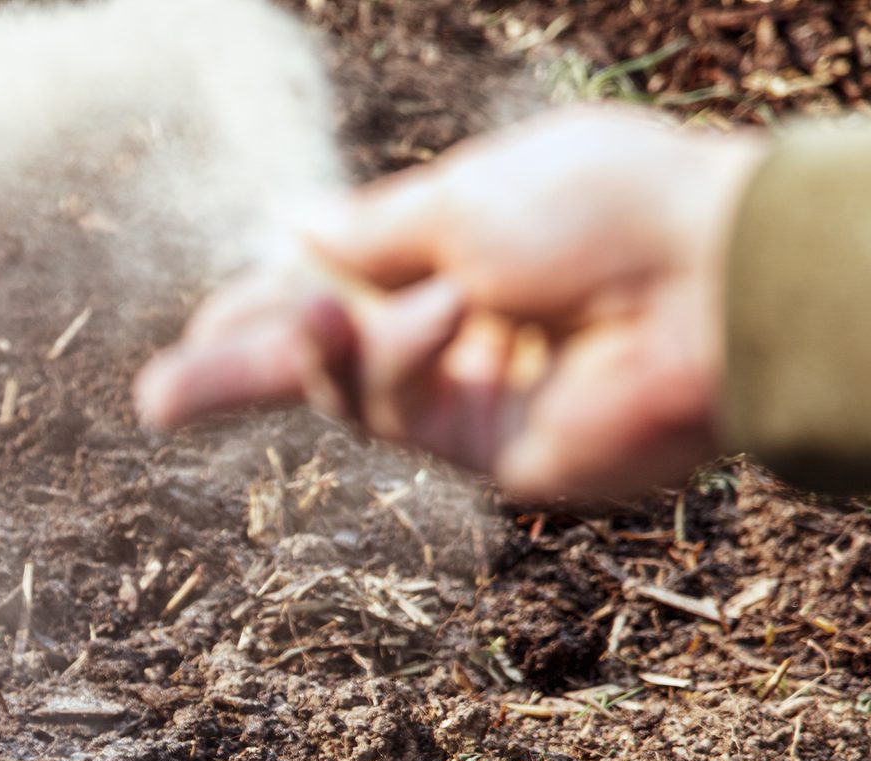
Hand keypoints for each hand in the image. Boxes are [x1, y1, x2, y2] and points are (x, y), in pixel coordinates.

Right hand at [135, 107, 768, 503]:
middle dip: (235, 376)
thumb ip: (365, 232)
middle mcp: (452, 328)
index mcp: (451, 249)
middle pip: (318, 361)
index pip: (333, 284)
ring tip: (263, 327)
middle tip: (154, 403)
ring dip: (305, 354)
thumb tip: (285, 228)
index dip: (265, 299)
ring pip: (343, 396)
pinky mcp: (485, 455)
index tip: (207, 310)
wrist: (715, 284)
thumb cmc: (608, 210)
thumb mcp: (462, 196)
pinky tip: (438, 314)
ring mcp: (467, 397)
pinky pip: (398, 413)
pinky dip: (398, 361)